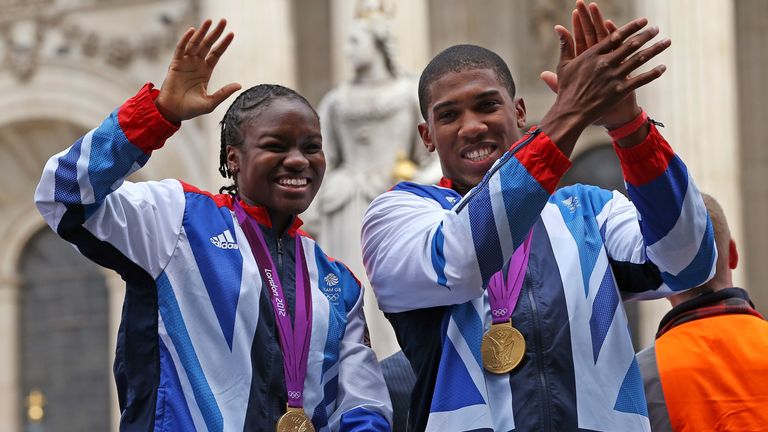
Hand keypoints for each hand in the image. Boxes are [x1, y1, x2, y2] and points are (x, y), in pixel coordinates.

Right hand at [155, 19, 241, 123]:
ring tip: (209, 21)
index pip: (216, 54)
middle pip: (207, 45)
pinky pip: (181, 49)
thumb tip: (239, 85)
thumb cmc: (191, 109)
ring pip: (195, 44)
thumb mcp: (210, 102)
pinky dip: (186, 40)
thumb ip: (223, 93)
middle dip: (215, 33)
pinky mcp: (175, 64)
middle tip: (223, 21)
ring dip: (202, 32)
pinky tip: (193, 31)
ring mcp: (186, 63)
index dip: (224, 44)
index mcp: (206, 71)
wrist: (173, 112)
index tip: (232, 33)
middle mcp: (196, 64)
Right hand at [540, 1, 651, 127]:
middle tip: (657, 29)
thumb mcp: (564, 66)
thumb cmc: (566, 89)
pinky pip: (640, 80)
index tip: (643, 21)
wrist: (571, 113)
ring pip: (639, 59)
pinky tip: (663, 67)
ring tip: (666, 42)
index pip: (616, 36)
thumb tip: (559, 27)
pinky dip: (653, 73)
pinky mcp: (620, 91)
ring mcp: (613, 77)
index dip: (631, 27)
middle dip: (646, 35)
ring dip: (655, 49)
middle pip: (631, 45)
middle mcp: (605, 63)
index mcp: (592, 55)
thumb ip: (565, 45)